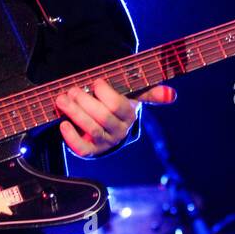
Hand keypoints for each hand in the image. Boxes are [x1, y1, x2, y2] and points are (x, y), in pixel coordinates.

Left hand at [55, 78, 177, 157]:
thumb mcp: (133, 96)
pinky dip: (70, 137)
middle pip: (102, 117)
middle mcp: (119, 132)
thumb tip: (172, 94)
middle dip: (84, 101)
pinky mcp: (91, 151)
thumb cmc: (118, 106)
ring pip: (90, 129)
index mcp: (129, 116)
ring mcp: (105, 143)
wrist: (108, 128)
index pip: (118, 106)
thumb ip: (151, 92)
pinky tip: (62, 124)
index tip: (96, 82)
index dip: (105, 93)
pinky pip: (81, 147)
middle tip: (72, 90)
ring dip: (74, 113)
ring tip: (62, 99)